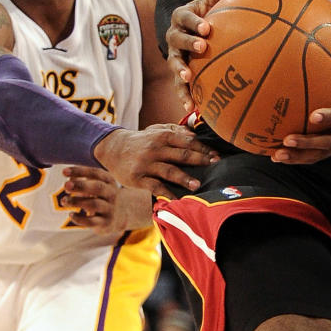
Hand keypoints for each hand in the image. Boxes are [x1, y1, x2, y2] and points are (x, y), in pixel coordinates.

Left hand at [60, 165, 118, 230]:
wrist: (120, 217)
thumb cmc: (101, 196)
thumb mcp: (95, 185)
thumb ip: (81, 180)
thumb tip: (69, 180)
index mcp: (109, 181)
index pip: (95, 173)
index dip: (79, 171)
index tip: (64, 172)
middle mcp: (112, 194)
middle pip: (98, 187)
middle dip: (81, 186)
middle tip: (66, 186)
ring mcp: (110, 209)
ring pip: (94, 204)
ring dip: (76, 202)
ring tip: (64, 201)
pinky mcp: (105, 223)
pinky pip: (92, 222)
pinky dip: (79, 219)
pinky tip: (71, 214)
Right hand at [93, 124, 217, 194]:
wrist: (113, 149)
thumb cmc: (141, 141)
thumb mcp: (156, 130)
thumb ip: (176, 130)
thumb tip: (196, 134)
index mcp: (163, 136)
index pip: (187, 141)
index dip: (203, 149)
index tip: (217, 156)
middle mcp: (155, 149)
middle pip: (181, 154)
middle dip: (199, 160)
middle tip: (215, 165)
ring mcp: (146, 164)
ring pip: (168, 171)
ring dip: (184, 178)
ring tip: (197, 185)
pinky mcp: (138, 178)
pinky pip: (154, 186)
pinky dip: (165, 193)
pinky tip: (175, 200)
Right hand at [164, 0, 237, 114]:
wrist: (190, 28)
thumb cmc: (205, 12)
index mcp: (180, 17)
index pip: (186, 17)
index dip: (194, 22)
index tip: (207, 27)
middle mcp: (173, 36)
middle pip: (177, 40)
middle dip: (188, 43)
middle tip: (202, 47)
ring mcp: (174, 56)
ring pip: (174, 63)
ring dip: (180, 71)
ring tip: (188, 78)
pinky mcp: (178, 72)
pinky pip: (179, 85)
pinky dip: (184, 95)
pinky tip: (192, 108)